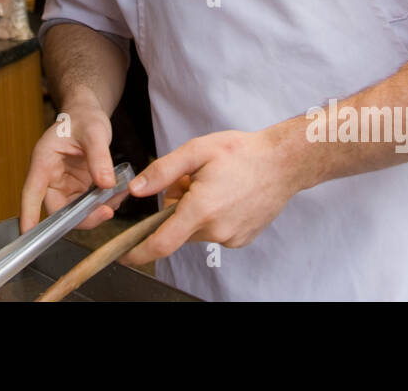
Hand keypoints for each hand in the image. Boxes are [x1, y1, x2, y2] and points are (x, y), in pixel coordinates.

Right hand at [19, 102, 122, 232]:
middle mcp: (51, 178)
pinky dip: (103, 204)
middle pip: (58, 210)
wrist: (88, 115)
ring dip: (96, 212)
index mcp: (44, 161)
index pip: (31, 192)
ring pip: (75, 212)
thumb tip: (106, 184)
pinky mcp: (78, 189)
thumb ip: (99, 157)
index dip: (28, 213)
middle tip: (107, 211)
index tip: (28, 233)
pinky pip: (88, 205)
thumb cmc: (83, 118)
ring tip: (117, 197)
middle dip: (82, 217)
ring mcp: (65, 185)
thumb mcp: (94, 132)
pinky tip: (116, 194)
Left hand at [120, 124, 306, 266]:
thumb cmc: (242, 152)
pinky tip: (227, 195)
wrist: (284, 162)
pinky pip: (215, 231)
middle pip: (178, 229)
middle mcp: (216, 229)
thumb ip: (162, 172)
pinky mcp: (242, 239)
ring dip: (195, 212)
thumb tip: (136, 189)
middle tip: (191, 181)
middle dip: (176, 208)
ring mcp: (231, 237)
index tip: (124, 255)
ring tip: (214, 185)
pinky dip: (212, 217)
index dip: (139, 252)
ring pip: (196, 230)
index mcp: (202, 209)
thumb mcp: (197, 151)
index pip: (162, 242)